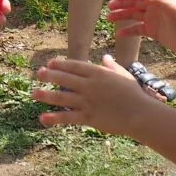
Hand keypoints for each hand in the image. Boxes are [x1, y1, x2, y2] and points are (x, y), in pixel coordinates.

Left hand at [33, 55, 152, 133]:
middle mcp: (89, 85)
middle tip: (38, 74)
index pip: (74, 65)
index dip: (61, 64)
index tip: (50, 63)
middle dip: (49, 75)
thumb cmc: (135, 94)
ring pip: (62, 97)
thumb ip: (112, 66)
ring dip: (46, 95)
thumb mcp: (123, 75)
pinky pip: (68, 117)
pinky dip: (55, 118)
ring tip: (33, 93)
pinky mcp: (89, 117)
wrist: (141, 114)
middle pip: (64, 78)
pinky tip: (43, 118)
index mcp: (98, 73)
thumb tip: (105, 58)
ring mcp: (88, 102)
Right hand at [107, 0, 175, 58]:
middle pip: (134, 3)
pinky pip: (138, 30)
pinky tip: (119, 34)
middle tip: (109, 7)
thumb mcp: (172, 8)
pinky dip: (128, 31)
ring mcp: (153, 19)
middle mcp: (154, 7)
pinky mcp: (154, 32)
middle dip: (121, 4)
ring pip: (134, 16)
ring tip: (109, 18)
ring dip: (122, 16)